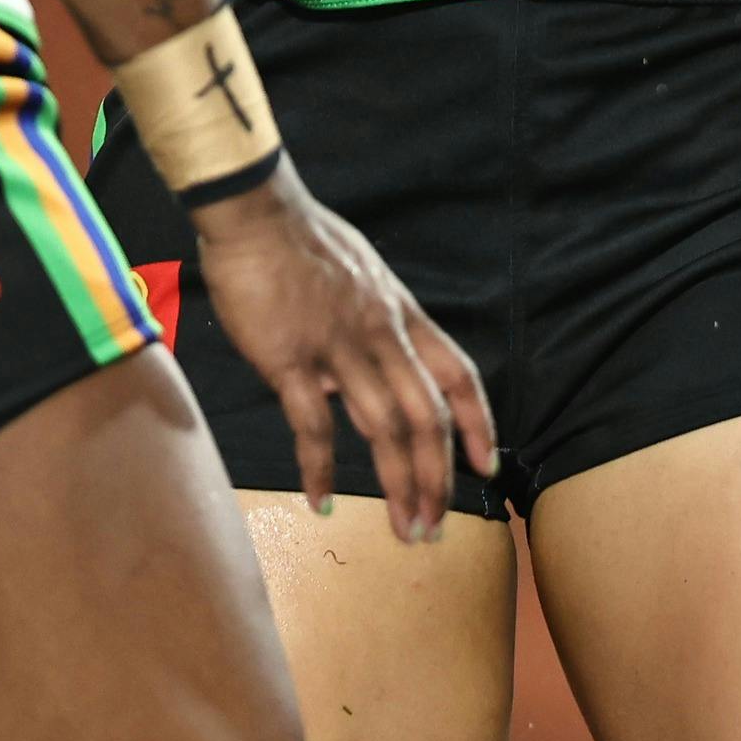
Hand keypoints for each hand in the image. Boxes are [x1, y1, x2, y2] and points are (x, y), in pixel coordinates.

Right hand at [187, 165, 495, 541]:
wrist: (255, 212)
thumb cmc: (302, 238)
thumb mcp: (363, 273)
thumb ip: (373, 320)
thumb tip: (372, 357)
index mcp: (401, 314)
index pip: (458, 375)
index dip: (478, 423)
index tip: (485, 464)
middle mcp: (381, 336)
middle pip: (427, 417)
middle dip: (437, 477)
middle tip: (436, 523)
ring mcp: (338, 349)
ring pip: (384, 429)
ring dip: (398, 485)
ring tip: (404, 529)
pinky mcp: (291, 360)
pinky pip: (314, 426)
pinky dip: (320, 469)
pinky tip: (321, 500)